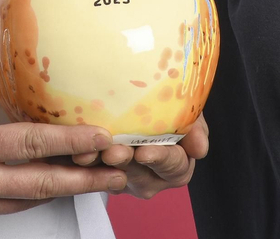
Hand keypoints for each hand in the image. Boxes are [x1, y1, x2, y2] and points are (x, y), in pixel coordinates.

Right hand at [0, 69, 127, 227]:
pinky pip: (4, 207)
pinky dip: (28, 197)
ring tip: (93, 180)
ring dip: (61, 190)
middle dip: (85, 179)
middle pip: (41, 183)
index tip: (102, 138)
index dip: (71, 142)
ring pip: (27, 200)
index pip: (31, 145)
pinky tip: (45, 187)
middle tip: (118, 174)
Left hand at [70, 115, 208, 199]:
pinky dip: (86, 161)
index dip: (161, 158)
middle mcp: (152, 176)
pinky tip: (79, 150)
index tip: (145, 152)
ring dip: (102, 163)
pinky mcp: (103, 175)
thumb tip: (200, 149)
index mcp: (176, 164)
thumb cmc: (165, 104)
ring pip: (114, 175)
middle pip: (141, 175)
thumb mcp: (185, 109)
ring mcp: (127, 178)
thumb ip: (193, 124)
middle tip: (114, 152)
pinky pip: (94, 172)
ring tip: (92, 151)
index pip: (175, 167)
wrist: (132, 100)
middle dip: (127, 162)